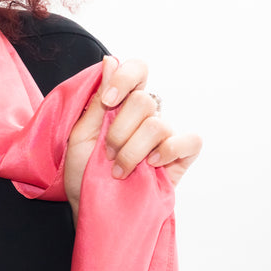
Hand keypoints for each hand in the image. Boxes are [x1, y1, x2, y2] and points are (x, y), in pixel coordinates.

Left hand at [64, 57, 202, 214]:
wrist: (91, 210)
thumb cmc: (82, 174)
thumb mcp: (80, 136)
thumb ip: (97, 101)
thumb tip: (110, 60)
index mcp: (120, 105)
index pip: (137, 71)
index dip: (126, 79)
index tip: (109, 101)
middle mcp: (145, 117)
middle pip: (144, 101)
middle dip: (119, 131)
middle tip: (107, 153)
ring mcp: (164, 137)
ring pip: (158, 125)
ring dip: (132, 150)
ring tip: (118, 169)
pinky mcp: (180, 158)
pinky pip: (190, 141)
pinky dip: (168, 151)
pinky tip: (151, 165)